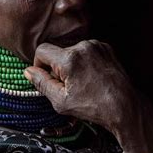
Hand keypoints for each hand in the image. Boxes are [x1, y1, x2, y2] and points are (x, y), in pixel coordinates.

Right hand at [24, 40, 139, 133]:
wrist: (124, 106)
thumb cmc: (93, 107)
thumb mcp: (61, 101)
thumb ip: (41, 83)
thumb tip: (27, 71)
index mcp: (69, 58)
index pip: (42, 50)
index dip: (40, 65)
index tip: (48, 78)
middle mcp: (82, 46)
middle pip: (57, 52)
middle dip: (58, 67)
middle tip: (69, 86)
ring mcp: (96, 45)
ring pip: (71, 51)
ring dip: (72, 64)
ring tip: (83, 83)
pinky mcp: (105, 47)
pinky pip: (86, 51)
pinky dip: (84, 61)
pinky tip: (92, 77)